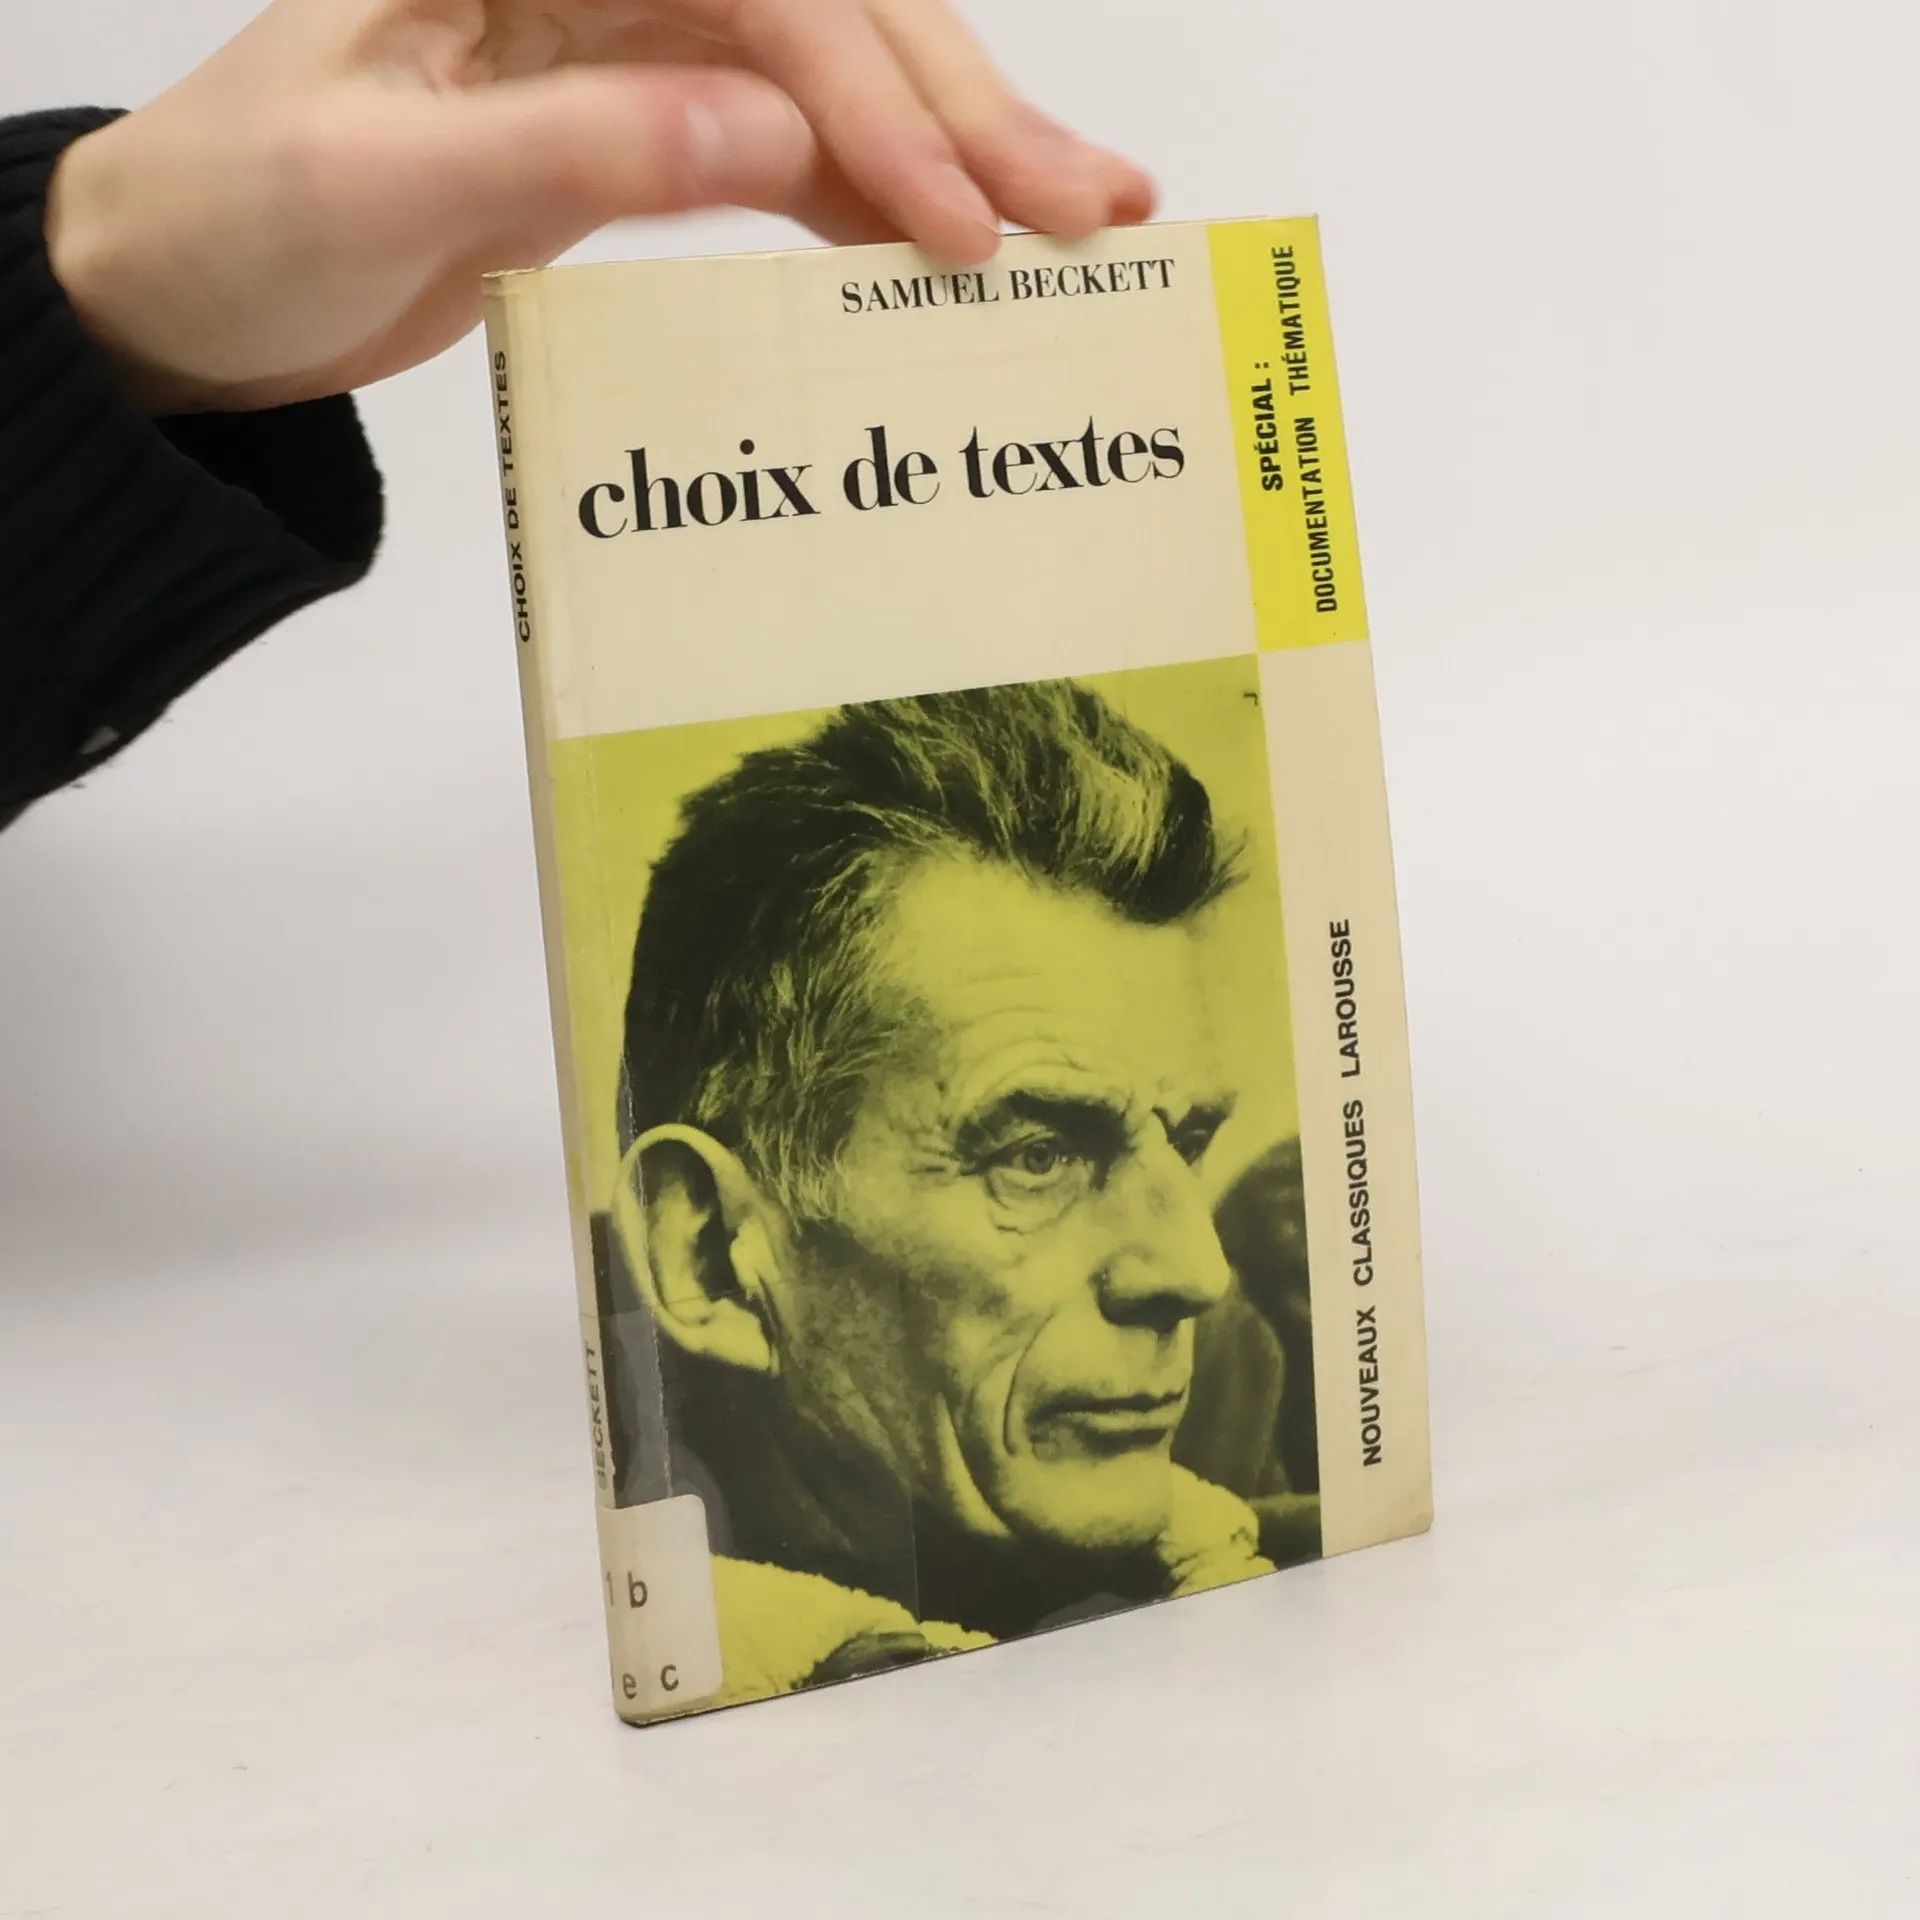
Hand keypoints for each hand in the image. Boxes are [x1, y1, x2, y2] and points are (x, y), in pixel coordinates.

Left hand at [44, 0, 1155, 413]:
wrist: (178, 296)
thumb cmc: (232, 223)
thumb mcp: (375, 180)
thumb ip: (569, 149)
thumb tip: (768, 143)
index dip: (873, 103)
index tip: (959, 228)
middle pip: (828, 15)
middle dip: (965, 111)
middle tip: (1096, 204)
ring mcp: (625, 50)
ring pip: (827, 80)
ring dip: (952, 152)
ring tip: (1073, 224)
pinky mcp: (631, 132)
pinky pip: (783, 155)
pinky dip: (870, 202)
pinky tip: (947, 248)